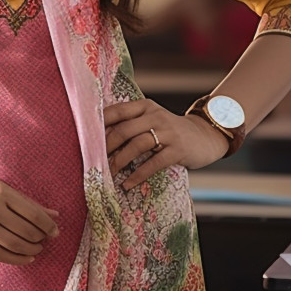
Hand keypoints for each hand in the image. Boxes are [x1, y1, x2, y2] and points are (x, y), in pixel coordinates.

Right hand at [0, 162, 59, 265]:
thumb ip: (20, 199)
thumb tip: (50, 212)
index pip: (33, 212)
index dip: (48, 224)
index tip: (55, 229)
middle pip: (27, 230)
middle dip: (41, 237)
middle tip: (47, 238)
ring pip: (15, 243)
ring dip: (31, 248)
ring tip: (38, 248)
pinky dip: (16, 258)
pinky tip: (26, 258)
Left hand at [104, 98, 227, 189]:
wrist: (204, 137)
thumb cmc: (170, 131)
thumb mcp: (152, 120)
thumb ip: (131, 124)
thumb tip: (100, 139)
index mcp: (145, 106)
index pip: (117, 111)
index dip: (99, 124)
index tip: (86, 138)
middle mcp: (155, 115)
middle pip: (124, 129)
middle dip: (106, 147)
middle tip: (95, 161)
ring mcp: (168, 132)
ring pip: (137, 145)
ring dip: (120, 161)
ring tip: (109, 174)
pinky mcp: (178, 150)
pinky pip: (154, 163)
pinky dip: (138, 175)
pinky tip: (128, 184)